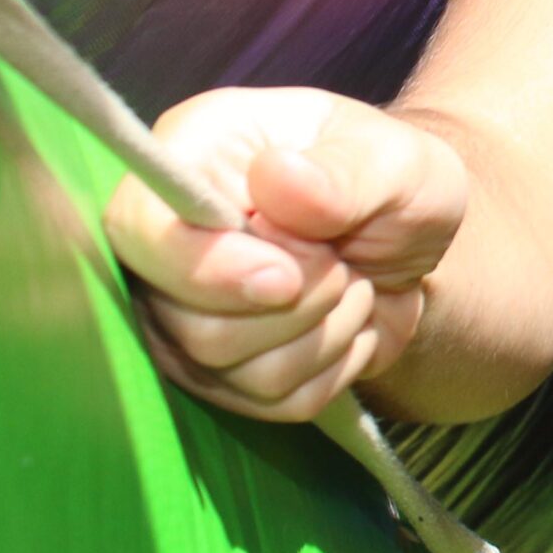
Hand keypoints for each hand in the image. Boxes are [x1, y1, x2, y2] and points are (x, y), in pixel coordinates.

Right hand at [104, 86, 468, 423]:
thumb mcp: (399, 161)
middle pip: (185, 320)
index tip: (285, 279)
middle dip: (293, 305)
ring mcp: (181, 307)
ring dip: (319, 333)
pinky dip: (327, 369)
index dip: (205, 267)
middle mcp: (169, 234)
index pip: (139, 226)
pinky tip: (346, 324)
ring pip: (223, 366)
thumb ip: (342, 172)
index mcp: (195, 152)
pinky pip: (263, 400)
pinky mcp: (213, 366)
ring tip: (352, 284)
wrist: (412, 243)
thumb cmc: (393, 183)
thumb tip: (277, 177)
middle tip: (344, 264)